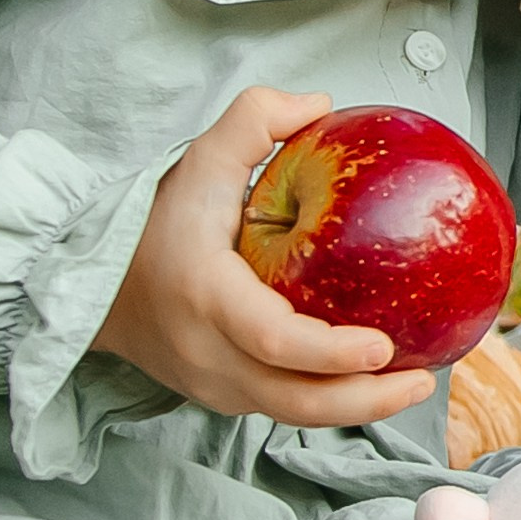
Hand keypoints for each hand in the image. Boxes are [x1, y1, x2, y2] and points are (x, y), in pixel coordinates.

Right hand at [95, 88, 440, 425]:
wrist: (96, 289)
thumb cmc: (153, 226)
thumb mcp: (196, 162)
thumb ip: (251, 121)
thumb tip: (319, 105)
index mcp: (207, 299)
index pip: (273, 340)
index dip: (331, 352)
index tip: (383, 346)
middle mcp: (211, 355)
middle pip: (296, 401)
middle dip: (366, 401)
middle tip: (423, 378)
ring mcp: (216, 386)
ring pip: (294, 414)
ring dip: (357, 407)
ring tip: (414, 382)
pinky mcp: (225, 398)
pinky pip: (284, 408)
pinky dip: (330, 401)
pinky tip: (373, 381)